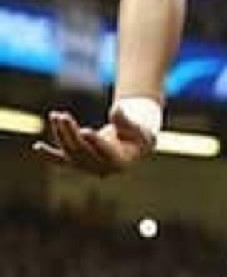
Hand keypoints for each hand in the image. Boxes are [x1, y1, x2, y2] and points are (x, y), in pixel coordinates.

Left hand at [32, 108, 153, 176]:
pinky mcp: (76, 163)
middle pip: (82, 151)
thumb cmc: (139, 136)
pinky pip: (60, 159)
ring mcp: (86, 167)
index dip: (95, 142)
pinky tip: (36, 147)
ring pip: (70, 151)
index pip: (106, 153)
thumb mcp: (140, 128)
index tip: (84, 131)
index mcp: (120, 163)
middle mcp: (100, 169)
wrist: (132, 149)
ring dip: (61, 134)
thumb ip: (127, 121)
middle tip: (64, 116)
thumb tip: (116, 108)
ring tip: (56, 115)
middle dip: (71, 133)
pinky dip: (48, 154)